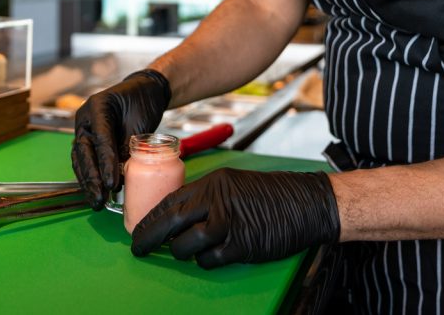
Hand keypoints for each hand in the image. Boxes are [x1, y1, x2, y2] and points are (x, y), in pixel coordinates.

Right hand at [72, 69, 170, 209]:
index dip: (105, 162)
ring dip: (88, 182)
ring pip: (81, 159)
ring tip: (97, 201)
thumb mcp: (140, 121)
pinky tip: (95, 192)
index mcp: (98, 107)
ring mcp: (85, 130)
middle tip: (100, 198)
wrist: (143, 92)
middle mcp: (86, 119)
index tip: (112, 183)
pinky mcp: (89, 141)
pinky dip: (89, 177)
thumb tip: (124, 173)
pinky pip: (85, 161)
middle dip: (92, 178)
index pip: (101, 138)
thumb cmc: (143, 102)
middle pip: (84, 152)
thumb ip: (130, 145)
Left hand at [131, 168, 339, 268]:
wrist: (305, 202)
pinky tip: (210, 255)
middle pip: (171, 220)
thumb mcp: (233, 184)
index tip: (138, 228)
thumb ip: (207, 197)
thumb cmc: (271, 195)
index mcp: (213, 183)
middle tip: (139, 248)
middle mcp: (217, 200)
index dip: (150, 217)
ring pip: (186, 243)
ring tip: (181, 251)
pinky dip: (205, 260)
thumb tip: (177, 215)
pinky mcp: (241, 245)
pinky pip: (209, 259)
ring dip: (179, 251)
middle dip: (150, 237)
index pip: (170, 199)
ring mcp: (228, 223)